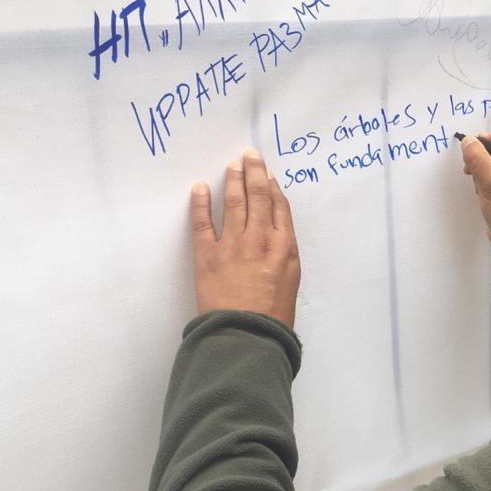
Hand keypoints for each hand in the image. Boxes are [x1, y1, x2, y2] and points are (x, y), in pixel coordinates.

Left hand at [190, 149, 300, 328]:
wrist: (247, 335)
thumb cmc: (273, 315)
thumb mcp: (291, 280)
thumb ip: (284, 253)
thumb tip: (276, 233)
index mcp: (284, 246)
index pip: (278, 206)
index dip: (272, 186)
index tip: (267, 173)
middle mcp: (260, 239)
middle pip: (257, 196)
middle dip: (253, 172)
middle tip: (249, 155)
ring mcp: (233, 245)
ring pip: (233, 203)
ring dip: (232, 180)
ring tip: (231, 165)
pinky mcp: (208, 254)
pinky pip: (203, 222)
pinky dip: (200, 202)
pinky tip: (200, 188)